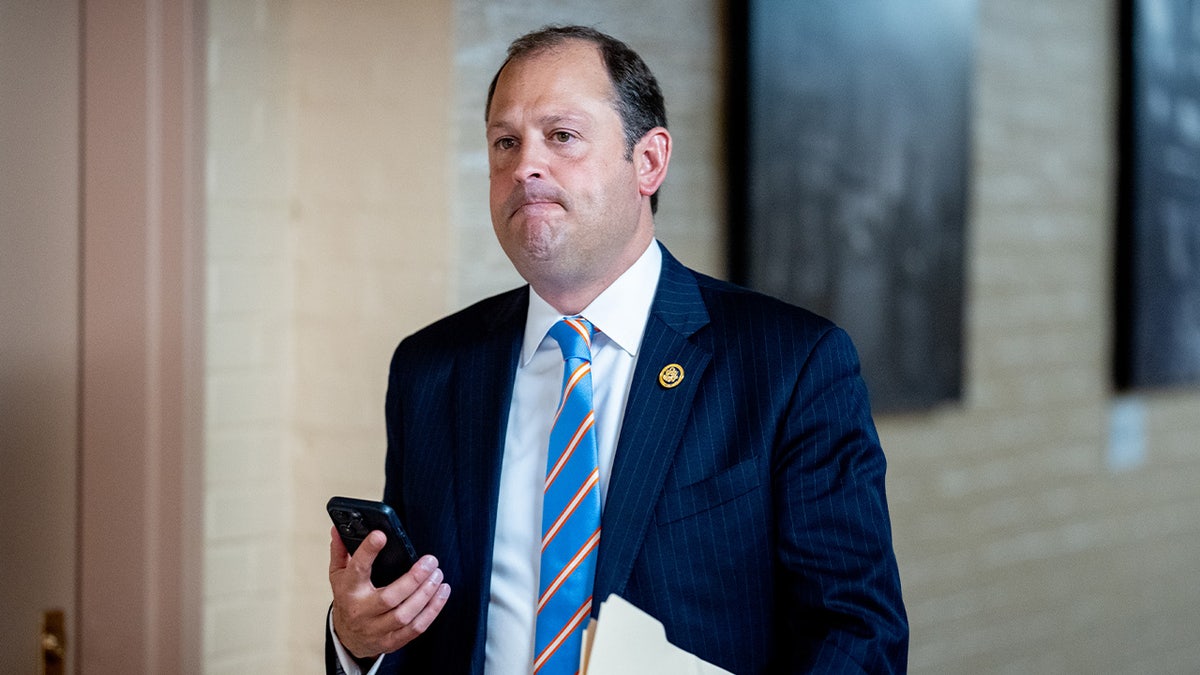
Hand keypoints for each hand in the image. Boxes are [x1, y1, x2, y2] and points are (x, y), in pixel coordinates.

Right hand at [329, 526, 451, 658]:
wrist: (346, 637)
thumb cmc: (347, 599)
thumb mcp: (338, 574)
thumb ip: (340, 551)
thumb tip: (338, 529)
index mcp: (349, 590)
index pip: (356, 569)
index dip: (368, 552)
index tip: (381, 535)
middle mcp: (362, 611)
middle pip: (389, 597)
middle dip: (414, 578)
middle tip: (430, 561)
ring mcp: (376, 629)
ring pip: (405, 615)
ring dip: (426, 594)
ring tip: (438, 575)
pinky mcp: (391, 641)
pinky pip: (415, 628)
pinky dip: (432, 611)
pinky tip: (441, 593)